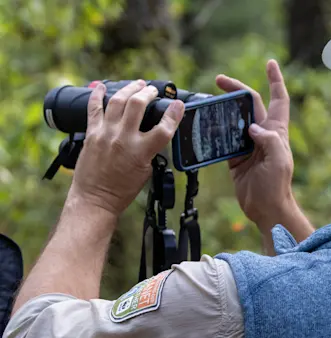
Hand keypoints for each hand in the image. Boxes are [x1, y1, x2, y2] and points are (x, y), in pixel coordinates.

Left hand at [69, 81, 184, 215]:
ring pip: (118, 101)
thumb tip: (155, 133)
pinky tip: (103, 87)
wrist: (95, 198)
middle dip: (148, 93)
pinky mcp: (91, 134)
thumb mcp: (146, 171)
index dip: (174, 114)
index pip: (163, 128)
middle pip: (138, 105)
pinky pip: (94, 109)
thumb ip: (151, 150)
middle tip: (153, 91)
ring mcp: (105, 134)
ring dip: (129, 89)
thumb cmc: (122, 189)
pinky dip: (98, 95)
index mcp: (141, 152)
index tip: (179, 104)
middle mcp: (123, 139)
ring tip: (137, 85)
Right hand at [215, 60, 295, 227]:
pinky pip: (222, 139)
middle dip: (236, 89)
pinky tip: (202, 126)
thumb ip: (269, 140)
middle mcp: (263, 134)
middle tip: (218, 81)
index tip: (270, 63)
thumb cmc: (276, 186)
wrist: (265, 209)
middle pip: (249, 104)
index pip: (278, 99)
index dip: (275, 80)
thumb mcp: (278, 160)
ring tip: (206, 102)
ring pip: (233, 119)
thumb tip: (252, 126)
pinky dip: (213, 131)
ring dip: (221, 110)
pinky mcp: (236, 157)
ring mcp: (248, 145)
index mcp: (277, 131)